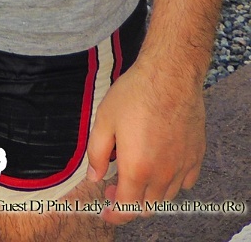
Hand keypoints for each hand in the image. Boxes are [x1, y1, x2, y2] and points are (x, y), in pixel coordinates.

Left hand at [86, 59, 204, 223]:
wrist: (170, 75)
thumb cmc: (135, 94)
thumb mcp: (104, 120)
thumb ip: (96, 153)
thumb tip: (93, 177)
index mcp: (137, 168)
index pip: (127, 208)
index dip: (114, 214)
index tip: (106, 210)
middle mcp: (162, 174)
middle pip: (147, 206)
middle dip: (129, 203)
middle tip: (115, 185)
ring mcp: (182, 166)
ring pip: (166, 197)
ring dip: (149, 194)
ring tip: (136, 173)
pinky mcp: (196, 156)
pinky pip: (185, 182)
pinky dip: (172, 183)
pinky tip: (161, 166)